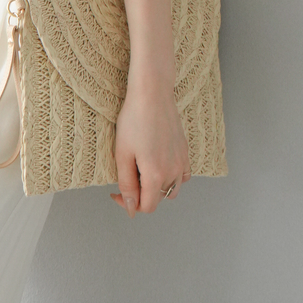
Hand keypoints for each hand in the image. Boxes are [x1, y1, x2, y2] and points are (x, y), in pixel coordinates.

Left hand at [110, 77, 190, 216]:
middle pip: (158, 198)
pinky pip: (183, 176)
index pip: (147, 207)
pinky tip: (160, 168)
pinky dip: (173, 178)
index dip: (130, 204)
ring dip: (157, 188)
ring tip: (142, 172)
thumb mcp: (122, 154)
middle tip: (126, 176)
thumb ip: (127, 184)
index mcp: (156, 175)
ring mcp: (182, 161)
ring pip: (172, 189)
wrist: (152, 94)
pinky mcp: (185, 151)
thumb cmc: (134, 120)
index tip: (116, 192)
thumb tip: (131, 208)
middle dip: (141, 194)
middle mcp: (173, 171)